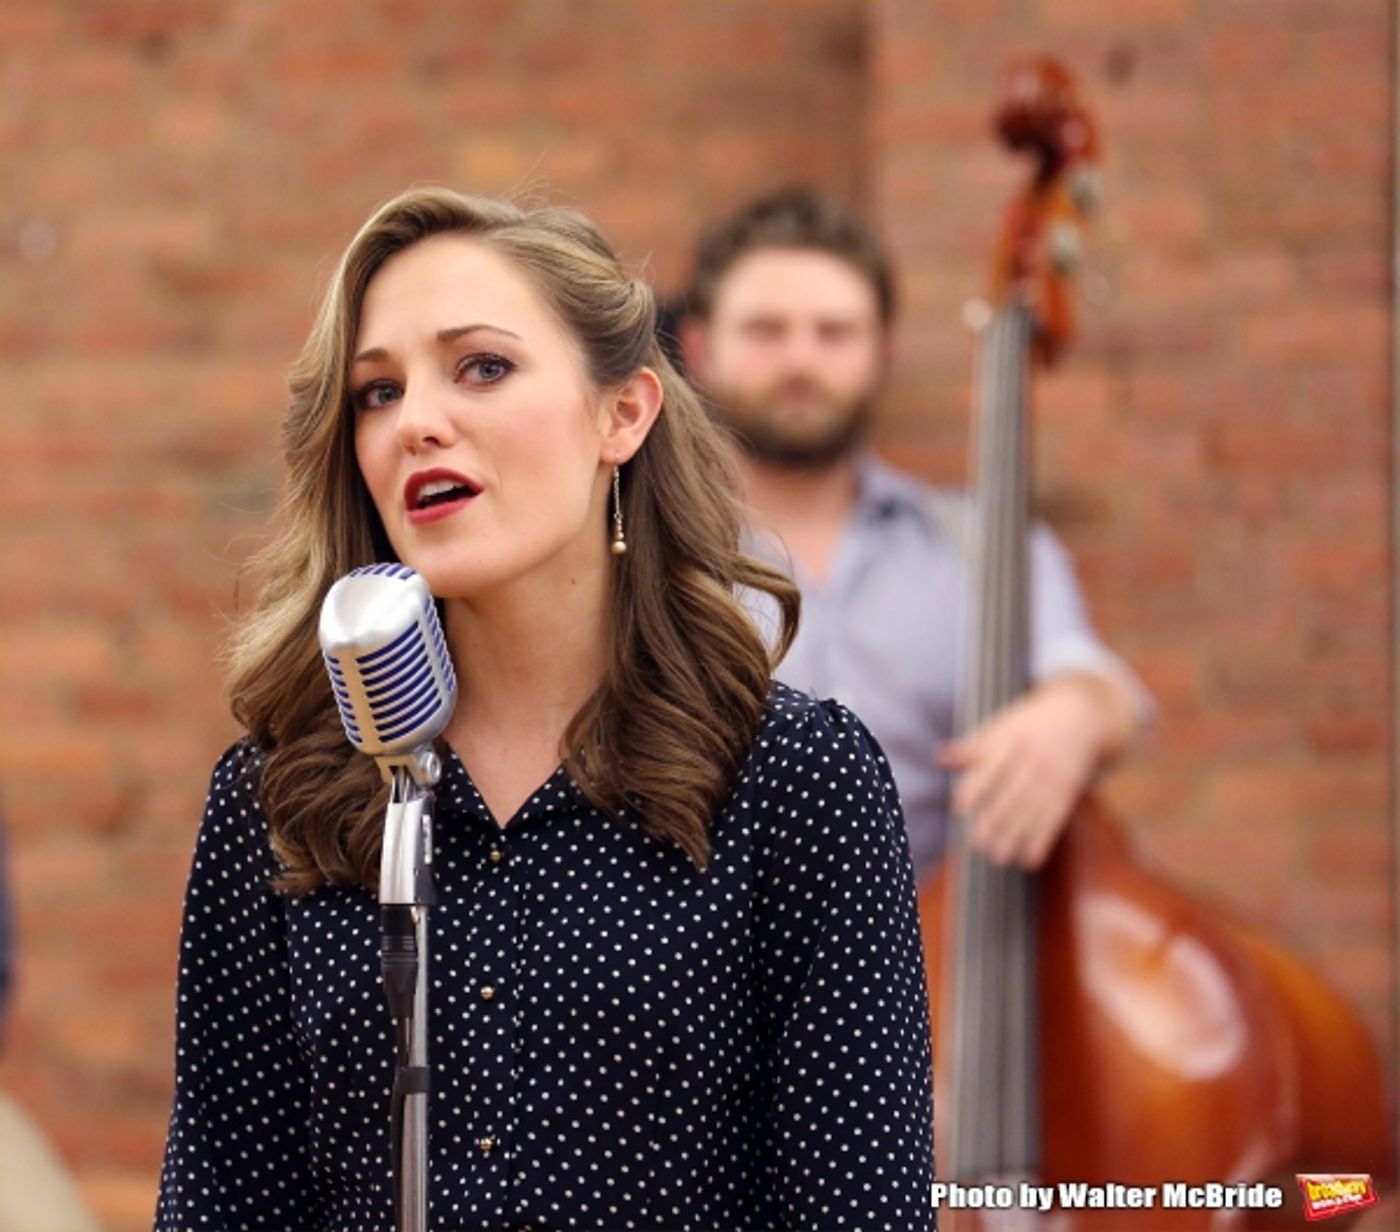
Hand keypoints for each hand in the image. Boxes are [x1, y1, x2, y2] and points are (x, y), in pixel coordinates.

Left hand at [937, 675, 1124, 868]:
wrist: (1080, 716)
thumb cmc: (1029, 724)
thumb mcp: (1001, 726)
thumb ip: (971, 747)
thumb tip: (939, 756)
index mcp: (1012, 741)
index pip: (991, 766)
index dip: (975, 786)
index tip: (959, 807)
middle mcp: (1033, 760)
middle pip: (1013, 792)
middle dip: (995, 819)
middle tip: (977, 843)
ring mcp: (1052, 776)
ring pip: (1033, 810)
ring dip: (1016, 836)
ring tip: (998, 858)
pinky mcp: (1067, 791)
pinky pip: (1055, 817)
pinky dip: (1043, 839)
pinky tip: (1030, 859)